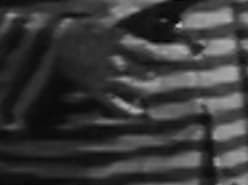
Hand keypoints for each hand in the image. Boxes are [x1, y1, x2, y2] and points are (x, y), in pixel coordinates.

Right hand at [51, 16, 198, 117]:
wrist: (55, 42)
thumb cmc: (89, 25)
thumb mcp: (113, 12)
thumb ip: (138, 9)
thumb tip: (164, 2)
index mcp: (121, 41)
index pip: (156, 51)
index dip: (176, 53)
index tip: (192, 53)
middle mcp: (117, 62)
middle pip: (151, 75)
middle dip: (165, 74)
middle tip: (172, 70)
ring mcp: (107, 79)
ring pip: (140, 91)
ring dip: (151, 89)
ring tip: (154, 83)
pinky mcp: (97, 92)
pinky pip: (120, 108)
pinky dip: (133, 111)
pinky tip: (141, 110)